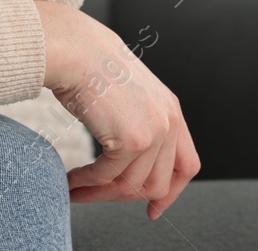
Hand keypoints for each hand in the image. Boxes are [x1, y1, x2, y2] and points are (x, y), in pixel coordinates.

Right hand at [32, 0, 199, 219]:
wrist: (76, 50)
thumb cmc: (92, 67)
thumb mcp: (130, 95)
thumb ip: (140, 123)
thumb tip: (131, 161)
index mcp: (171, 111)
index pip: (186, 165)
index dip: (171, 193)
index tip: (153, 209)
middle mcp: (168, 122)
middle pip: (156, 183)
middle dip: (122, 195)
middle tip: (94, 195)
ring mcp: (154, 132)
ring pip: (130, 186)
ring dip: (99, 192)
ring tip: (76, 188)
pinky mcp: (131, 140)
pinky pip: (107, 176)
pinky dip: (86, 183)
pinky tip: (71, 178)